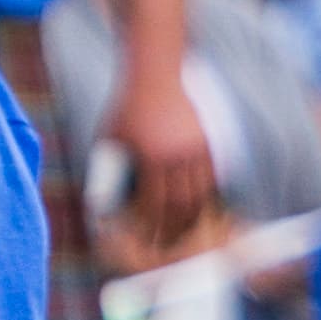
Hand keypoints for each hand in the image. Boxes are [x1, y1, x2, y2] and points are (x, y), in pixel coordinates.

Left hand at [103, 73, 215, 256]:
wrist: (155, 73)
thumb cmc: (126, 108)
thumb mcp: (111, 139)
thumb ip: (110, 170)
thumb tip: (108, 204)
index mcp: (150, 156)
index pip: (154, 204)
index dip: (153, 227)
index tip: (149, 241)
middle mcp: (176, 154)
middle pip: (181, 205)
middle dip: (175, 231)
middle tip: (169, 246)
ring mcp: (196, 148)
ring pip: (200, 195)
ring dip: (193, 219)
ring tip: (184, 233)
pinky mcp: (208, 141)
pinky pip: (212, 179)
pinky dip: (208, 197)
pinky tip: (200, 209)